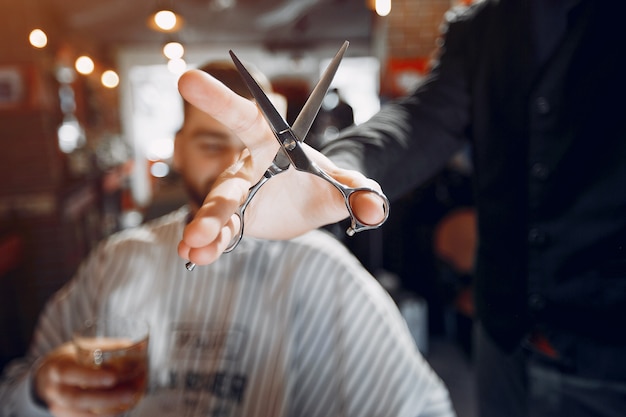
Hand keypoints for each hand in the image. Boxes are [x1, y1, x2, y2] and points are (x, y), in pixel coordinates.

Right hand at [34, 343, 137, 416]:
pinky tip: (122, 409)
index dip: (91, 377)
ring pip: (83, 415)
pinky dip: (105, 416)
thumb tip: (141, 348)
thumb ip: (107, 348)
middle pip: (78, 400)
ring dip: (110, 410)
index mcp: (57, 370)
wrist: (45, 379)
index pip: (70, 374)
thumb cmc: (69, 360)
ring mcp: (59, 408)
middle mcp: (55, 391)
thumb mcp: (81, 349)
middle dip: (107, 398)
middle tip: (131, 393)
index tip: (113, 377)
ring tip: (131, 400)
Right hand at [176, 69, 385, 265]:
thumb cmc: (322, 183)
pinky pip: (222, 233)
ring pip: (219, 213)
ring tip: (193, 249)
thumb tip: (376, 208)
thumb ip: (357, 191)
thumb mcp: (342, 186)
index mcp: (271, 145)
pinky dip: (208, 245)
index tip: (189, 80)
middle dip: (214, 207)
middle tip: (197, 229)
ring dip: (206, 230)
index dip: (220, 100)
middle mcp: (248, 169)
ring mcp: (238, 196)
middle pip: (228, 185)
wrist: (310, 203)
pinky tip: (194, 256)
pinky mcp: (237, 220)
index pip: (245, 118)